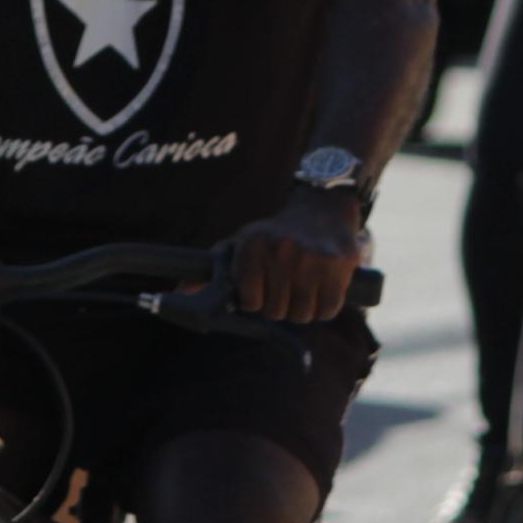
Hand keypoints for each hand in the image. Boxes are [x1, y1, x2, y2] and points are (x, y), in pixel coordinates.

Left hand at [225, 188, 367, 323]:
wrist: (322, 207)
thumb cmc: (278, 233)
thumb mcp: (245, 241)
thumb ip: (218, 265)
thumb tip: (186, 289)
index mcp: (253, 244)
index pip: (249, 302)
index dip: (256, 301)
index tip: (262, 289)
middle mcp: (281, 249)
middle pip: (276, 311)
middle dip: (279, 305)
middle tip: (285, 288)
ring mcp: (311, 257)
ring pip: (302, 314)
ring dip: (302, 309)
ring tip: (303, 288)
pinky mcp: (337, 264)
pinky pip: (327, 309)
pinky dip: (324, 308)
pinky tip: (321, 291)